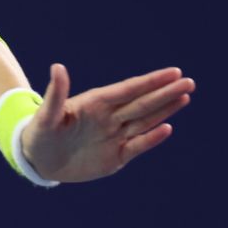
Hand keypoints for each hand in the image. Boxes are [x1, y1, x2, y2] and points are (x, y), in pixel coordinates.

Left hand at [20, 64, 194, 182]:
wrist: (38, 160)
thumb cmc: (38, 133)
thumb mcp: (45, 115)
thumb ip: (56, 94)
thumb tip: (58, 67)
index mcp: (95, 104)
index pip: (128, 90)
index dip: (150, 81)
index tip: (173, 72)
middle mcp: (109, 118)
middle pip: (142, 103)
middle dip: (165, 93)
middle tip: (189, 81)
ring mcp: (114, 137)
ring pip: (145, 121)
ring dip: (165, 110)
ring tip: (185, 96)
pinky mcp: (115, 157)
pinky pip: (137, 146)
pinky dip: (151, 138)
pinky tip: (167, 128)